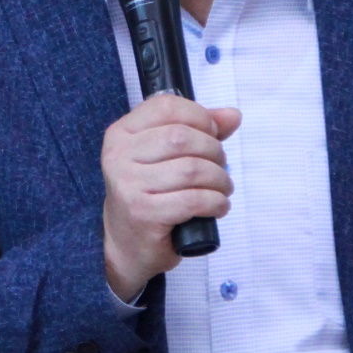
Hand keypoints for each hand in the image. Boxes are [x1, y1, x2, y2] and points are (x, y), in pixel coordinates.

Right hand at [101, 93, 239, 301]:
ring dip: (219, 179)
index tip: (213, 133)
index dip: (199, 116)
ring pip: (191, 169)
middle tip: (221, 167)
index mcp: (122, 133)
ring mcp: (129, 185)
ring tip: (222, 188)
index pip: (165, 106)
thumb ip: (198, 130)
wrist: (126, 246)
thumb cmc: (149, 196)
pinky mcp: (144, 214)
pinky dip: (215, 202)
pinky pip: (193, 200)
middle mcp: (119, 156)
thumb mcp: (165, 157)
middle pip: (181, 137)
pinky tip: (218, 206)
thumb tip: (233, 115)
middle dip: (213, 151)